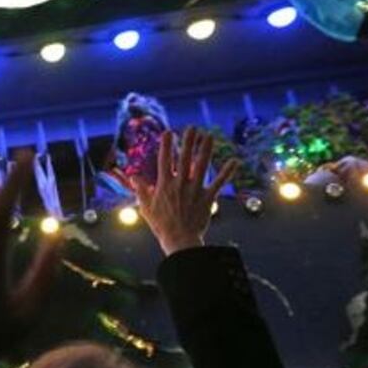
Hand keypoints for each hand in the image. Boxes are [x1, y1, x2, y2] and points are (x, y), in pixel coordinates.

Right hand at [130, 126, 238, 255]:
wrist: (180, 239)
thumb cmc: (161, 224)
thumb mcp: (146, 206)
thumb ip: (141, 189)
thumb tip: (133, 176)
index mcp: (165, 184)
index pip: (165, 160)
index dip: (167, 145)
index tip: (169, 132)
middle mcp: (181, 183)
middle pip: (185, 158)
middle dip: (188, 141)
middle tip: (192, 128)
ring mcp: (196, 189)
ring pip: (202, 165)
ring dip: (206, 149)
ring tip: (208, 136)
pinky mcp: (208, 198)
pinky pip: (219, 182)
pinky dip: (227, 172)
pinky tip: (234, 161)